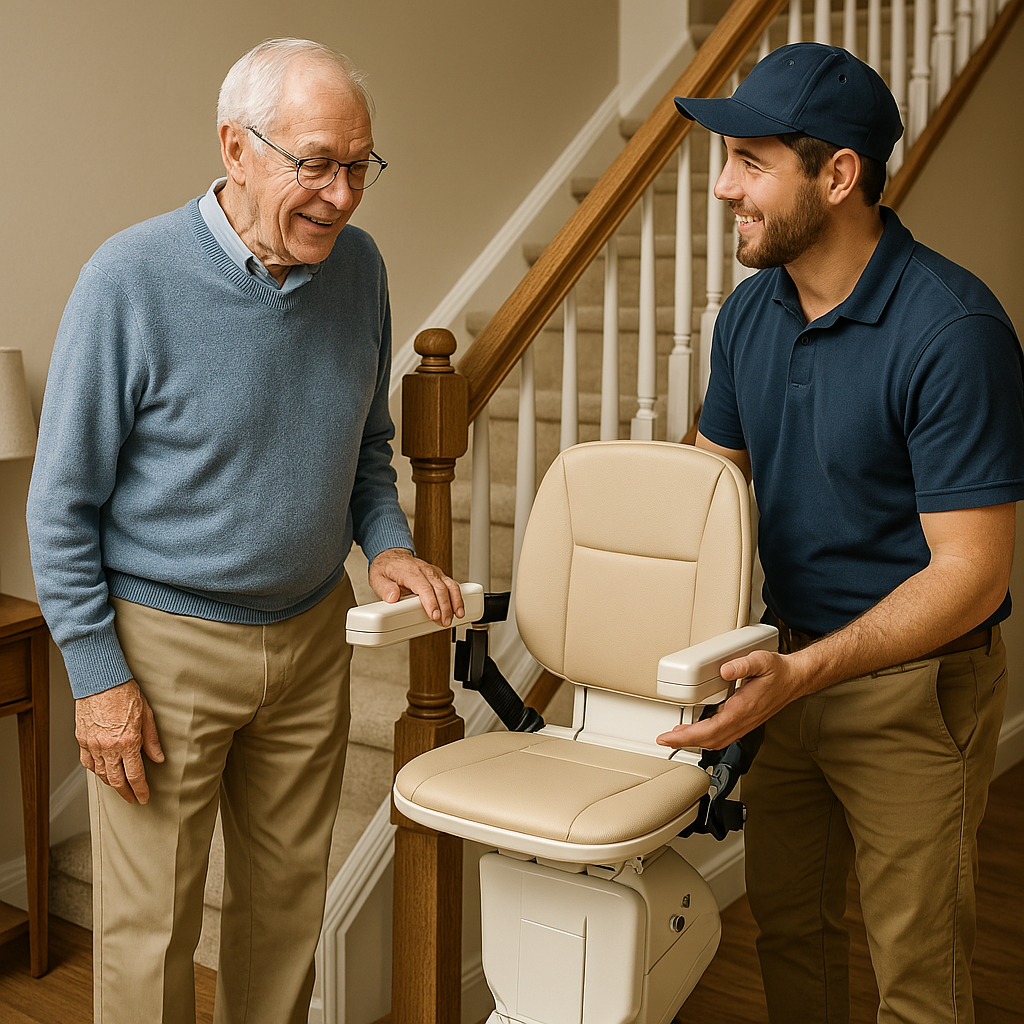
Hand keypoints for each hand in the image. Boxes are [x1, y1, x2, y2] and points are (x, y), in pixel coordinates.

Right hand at [75, 679, 164, 803]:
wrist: (101, 680)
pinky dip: (95, 770)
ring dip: (111, 783)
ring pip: (101, 774)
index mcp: (127, 742)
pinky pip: (87, 762)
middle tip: (132, 798)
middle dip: (126, 793)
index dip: (140, 790)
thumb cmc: (125, 693)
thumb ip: (152, 740)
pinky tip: (102, 771)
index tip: (144, 798)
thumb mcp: (147, 715)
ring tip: (120, 786)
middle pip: (116, 780)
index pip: (135, 775)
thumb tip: (158, 758)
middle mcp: (108, 747)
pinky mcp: (81, 739)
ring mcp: (92, 745)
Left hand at [368, 548, 465, 627]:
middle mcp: (425, 570)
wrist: (392, 556)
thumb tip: (392, 597)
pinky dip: (458, 597)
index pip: (424, 587)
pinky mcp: (439, 576)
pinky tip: (459, 608)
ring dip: (455, 602)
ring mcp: (434, 572)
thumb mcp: (377, 578)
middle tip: (444, 622)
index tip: (434, 615)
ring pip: (450, 585)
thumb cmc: (386, 569)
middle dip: (445, 607)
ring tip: (457, 616)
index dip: (431, 602)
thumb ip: (384, 588)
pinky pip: (452, 585)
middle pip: (440, 588)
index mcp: (410, 571)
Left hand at [656, 648, 810, 749]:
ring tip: (676, 737)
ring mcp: (744, 724)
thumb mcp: (762, 661)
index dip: (687, 737)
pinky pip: (722, 735)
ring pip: (716, 740)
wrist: (795, 679)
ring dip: (694, 741)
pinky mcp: (744, 721)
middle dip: (684, 742)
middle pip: (709, 740)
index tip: (669, 737)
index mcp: (742, 709)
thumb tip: (724, 670)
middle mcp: (742, 721)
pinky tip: (697, 730)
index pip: (710, 730)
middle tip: (664, 740)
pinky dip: (705, 737)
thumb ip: (743, 665)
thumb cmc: (778, 672)